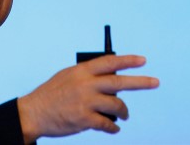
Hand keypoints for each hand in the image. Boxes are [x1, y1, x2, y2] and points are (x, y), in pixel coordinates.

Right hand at [17, 55, 158, 142]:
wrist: (34, 113)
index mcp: (82, 71)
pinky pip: (107, 124)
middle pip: (119, 82)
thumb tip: (111, 77)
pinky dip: (113, 127)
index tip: (143, 60)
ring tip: (124, 115)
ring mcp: (86, 102)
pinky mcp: (84, 119)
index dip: (128, 60)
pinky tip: (113, 128)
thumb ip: (88, 75)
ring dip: (123, 111)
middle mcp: (86, 84)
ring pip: (116, 105)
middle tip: (155, 82)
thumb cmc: (52, 94)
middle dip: (140, 82)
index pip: (110, 62)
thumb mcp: (68, 76)